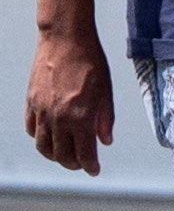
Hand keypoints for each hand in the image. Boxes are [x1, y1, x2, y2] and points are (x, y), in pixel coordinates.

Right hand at [25, 30, 113, 174]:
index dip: (90, 165)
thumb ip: (105, 118)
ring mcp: (41, 112)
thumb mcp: (106, 90)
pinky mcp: (31, 103)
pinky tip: (50, 136)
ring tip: (65, 155)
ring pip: (43, 146)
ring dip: (55, 156)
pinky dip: (40, 138)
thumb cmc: (91, 61)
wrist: (65, 40)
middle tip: (82, 163)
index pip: (84, 153)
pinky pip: (31, 129)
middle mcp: (58, 118)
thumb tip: (105, 140)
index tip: (94, 170)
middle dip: (73, 163)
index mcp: (81, 117)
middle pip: (62, 155)